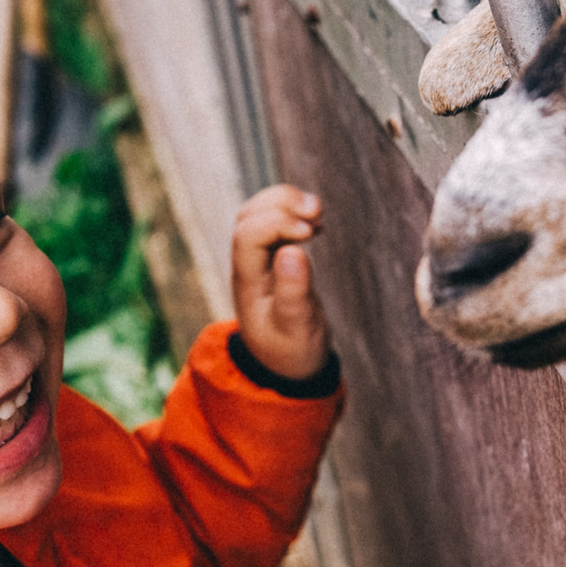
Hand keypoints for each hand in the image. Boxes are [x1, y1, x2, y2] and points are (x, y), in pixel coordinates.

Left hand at [231, 186, 327, 383]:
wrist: (286, 364)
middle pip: (248, 215)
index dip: (277, 222)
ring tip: (317, 211)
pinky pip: (273, 222)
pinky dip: (293, 212)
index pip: (248, 235)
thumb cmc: (292, 350)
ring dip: (286, 202)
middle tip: (317, 212)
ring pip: (259, 212)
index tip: (310, 232)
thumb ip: (294, 293)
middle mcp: (248, 266)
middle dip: (281, 203)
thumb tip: (293, 251)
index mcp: (248, 283)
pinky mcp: (272, 257)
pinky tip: (316, 223)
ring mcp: (258, 260)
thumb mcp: (297, 329)